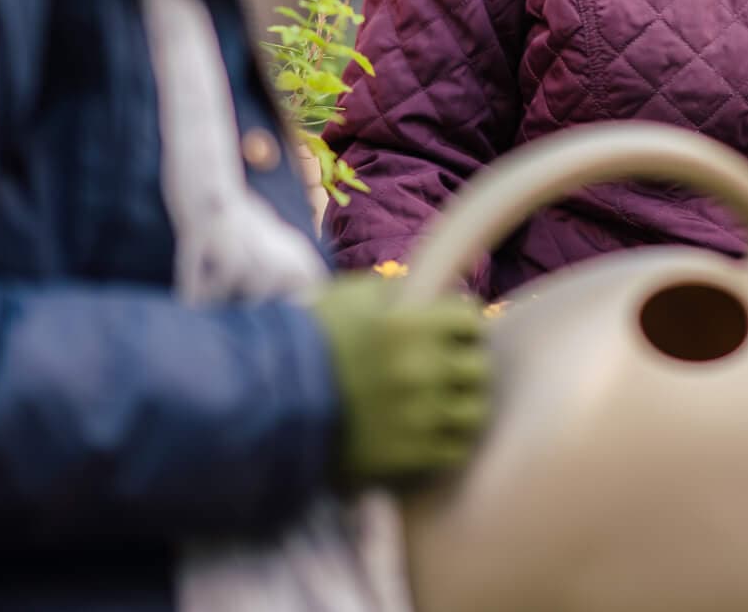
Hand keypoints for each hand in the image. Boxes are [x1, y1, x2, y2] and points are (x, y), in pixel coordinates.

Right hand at [309, 272, 491, 486]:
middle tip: (446, 371)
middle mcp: (420, 368)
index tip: (449, 334)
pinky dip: (447, 442)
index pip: (469, 319)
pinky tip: (429, 435)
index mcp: (409, 323)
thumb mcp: (352, 298)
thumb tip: (436, 293)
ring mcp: (417, 415)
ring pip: (474, 412)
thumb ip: (399, 291)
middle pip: (477, 366)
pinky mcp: (408, 455)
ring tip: (442, 405)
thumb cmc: (310, 342)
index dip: (460, 325)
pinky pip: (454, 450)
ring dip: (461, 406)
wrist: (269, 404)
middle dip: (463, 365)